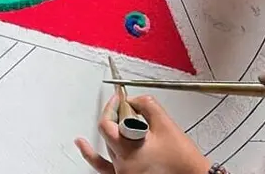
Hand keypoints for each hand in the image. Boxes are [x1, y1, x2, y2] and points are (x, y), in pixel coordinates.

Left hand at [75, 96, 210, 173]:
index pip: (107, 123)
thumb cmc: (183, 160)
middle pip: (108, 134)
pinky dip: (92, 156)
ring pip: (109, 148)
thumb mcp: (166, 125)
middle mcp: (122, 164)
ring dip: (111, 132)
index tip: (119, 99)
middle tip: (126, 108)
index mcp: (129, 149)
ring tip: (112, 117)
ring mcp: (123, 173)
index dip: (112, 107)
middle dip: (116, 117)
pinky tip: (82, 145)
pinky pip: (103, 168)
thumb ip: (146, 106)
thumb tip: (133, 100)